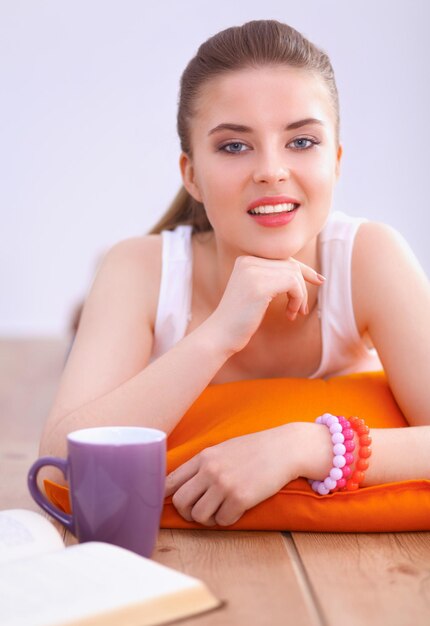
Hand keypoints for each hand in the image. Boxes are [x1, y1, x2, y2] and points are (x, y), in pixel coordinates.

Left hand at [164, 425, 301, 526]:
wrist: (283, 449)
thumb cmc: (254, 450)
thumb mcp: (223, 450)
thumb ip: (203, 465)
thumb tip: (182, 485)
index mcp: (203, 457)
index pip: (170, 481)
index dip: (166, 496)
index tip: (171, 503)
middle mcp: (210, 470)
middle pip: (180, 502)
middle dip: (187, 513)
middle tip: (200, 513)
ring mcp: (224, 484)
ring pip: (199, 516)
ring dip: (209, 519)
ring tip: (220, 511)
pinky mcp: (240, 498)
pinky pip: (222, 520)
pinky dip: (228, 519)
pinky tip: (237, 508)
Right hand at [208, 255, 324, 353]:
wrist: (221, 335)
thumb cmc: (240, 319)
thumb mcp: (256, 292)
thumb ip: (272, 278)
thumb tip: (304, 272)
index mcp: (246, 260)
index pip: (283, 258)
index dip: (304, 270)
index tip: (319, 280)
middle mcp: (248, 260)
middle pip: (291, 264)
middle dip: (303, 285)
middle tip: (303, 309)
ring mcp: (253, 271)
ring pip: (294, 274)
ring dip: (300, 296)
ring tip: (294, 313)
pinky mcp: (259, 285)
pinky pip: (293, 284)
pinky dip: (298, 299)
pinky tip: (290, 314)